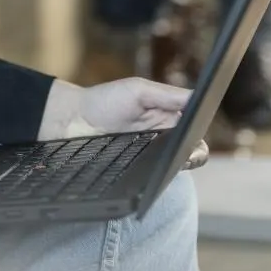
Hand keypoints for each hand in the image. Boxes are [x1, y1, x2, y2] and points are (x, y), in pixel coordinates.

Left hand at [39, 78, 208, 169]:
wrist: (70, 119)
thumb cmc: (104, 100)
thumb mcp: (138, 90)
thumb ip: (168, 95)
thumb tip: (198, 96)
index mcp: (168, 118)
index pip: (195, 131)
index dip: (200, 136)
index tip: (196, 137)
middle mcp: (162, 140)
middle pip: (190, 153)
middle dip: (192, 154)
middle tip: (186, 152)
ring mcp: (149, 158)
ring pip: (174, 169)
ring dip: (176, 165)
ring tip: (174, 161)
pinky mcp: (135, 174)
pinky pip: (153, 180)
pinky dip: (158, 178)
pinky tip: (155, 172)